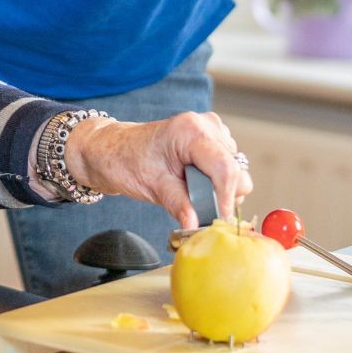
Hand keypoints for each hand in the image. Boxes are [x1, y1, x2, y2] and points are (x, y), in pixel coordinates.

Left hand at [64, 111, 251, 227]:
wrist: (115, 148)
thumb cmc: (128, 160)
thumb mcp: (152, 186)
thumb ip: (179, 206)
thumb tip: (197, 227)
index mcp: (191, 131)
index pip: (225, 168)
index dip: (227, 198)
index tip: (219, 220)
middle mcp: (206, 126)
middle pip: (236, 171)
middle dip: (222, 195)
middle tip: (196, 204)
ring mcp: (212, 131)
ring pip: (237, 171)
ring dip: (220, 189)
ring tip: (190, 190)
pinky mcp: (214, 140)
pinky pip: (230, 168)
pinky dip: (218, 182)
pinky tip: (195, 183)